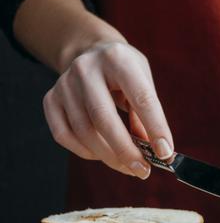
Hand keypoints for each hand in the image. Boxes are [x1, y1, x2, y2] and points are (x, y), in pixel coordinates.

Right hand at [42, 41, 172, 178]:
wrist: (90, 52)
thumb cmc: (124, 71)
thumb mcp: (143, 81)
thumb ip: (148, 113)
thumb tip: (155, 151)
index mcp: (118, 59)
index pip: (141, 98)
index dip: (155, 128)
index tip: (165, 154)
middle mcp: (86, 69)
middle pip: (104, 118)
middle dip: (126, 151)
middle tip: (143, 170)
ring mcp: (64, 84)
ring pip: (84, 132)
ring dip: (110, 157)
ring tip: (130, 167)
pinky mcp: (51, 99)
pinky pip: (64, 135)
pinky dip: (86, 152)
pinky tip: (103, 154)